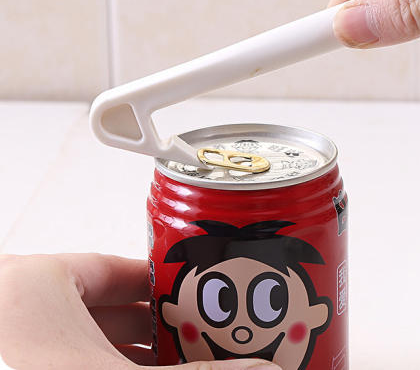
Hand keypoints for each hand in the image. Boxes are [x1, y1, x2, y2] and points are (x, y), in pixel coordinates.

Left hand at [0, 254, 280, 369]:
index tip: (192, 295)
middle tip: (192, 338)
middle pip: (100, 308)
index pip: (114, 269)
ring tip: (174, 363)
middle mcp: (13, 307)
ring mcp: (10, 343)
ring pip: (78, 341)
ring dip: (125, 355)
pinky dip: (94, 364)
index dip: (160, 283)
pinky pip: (60, 357)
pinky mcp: (14, 363)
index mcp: (33, 284)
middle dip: (150, 328)